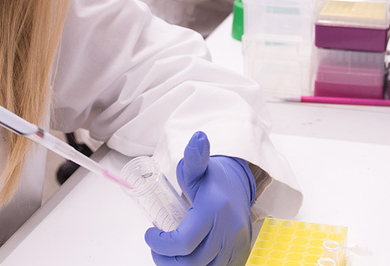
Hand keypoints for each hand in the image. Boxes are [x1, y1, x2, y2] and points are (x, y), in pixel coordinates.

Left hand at [145, 131, 255, 265]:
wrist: (239, 185)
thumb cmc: (213, 179)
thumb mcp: (197, 167)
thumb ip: (194, 156)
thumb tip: (198, 137)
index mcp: (214, 210)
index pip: (183, 242)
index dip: (161, 244)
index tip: (150, 235)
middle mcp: (228, 231)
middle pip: (191, 262)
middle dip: (167, 259)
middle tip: (157, 247)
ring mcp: (235, 246)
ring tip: (170, 253)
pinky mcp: (239, 255)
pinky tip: (188, 257)